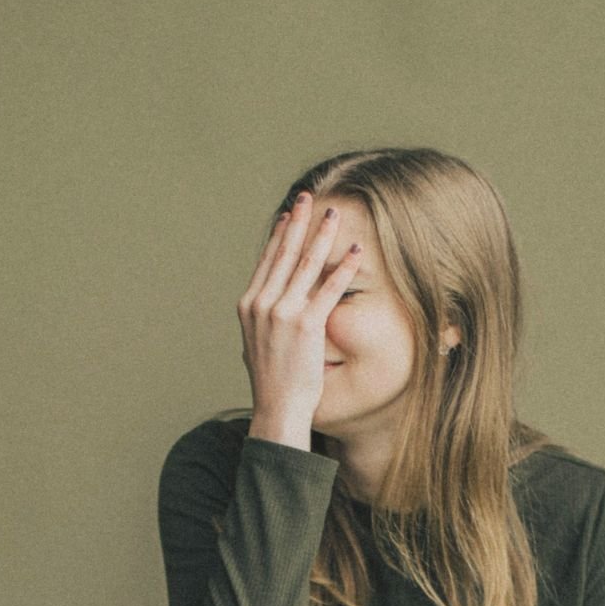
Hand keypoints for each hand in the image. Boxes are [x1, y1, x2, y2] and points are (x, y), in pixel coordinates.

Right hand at [237, 193, 361, 449]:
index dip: (280, 235)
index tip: (289, 215)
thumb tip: (271, 306)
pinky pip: (329, 288)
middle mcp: (262, 303)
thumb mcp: (258, 342)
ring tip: (334, 215)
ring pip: (306, 264)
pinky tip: (355, 251)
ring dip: (322, 235)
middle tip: (308, 198)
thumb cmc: (273, 380)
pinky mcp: (306, 325)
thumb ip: (265, 318)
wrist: (277, 408)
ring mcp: (283, 313)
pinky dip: (344, 267)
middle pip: (284, 253)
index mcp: (249, 305)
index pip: (267, 261)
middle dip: (298, 222)